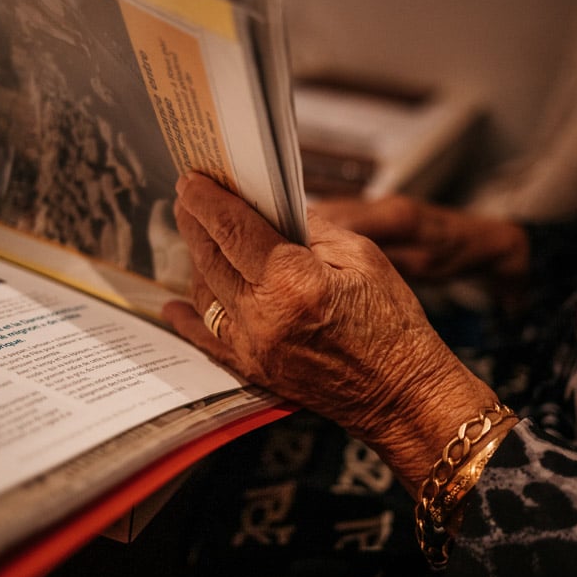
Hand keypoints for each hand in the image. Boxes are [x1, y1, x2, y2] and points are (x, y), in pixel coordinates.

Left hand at [163, 174, 504, 492]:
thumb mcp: (363, 256)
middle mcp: (261, 316)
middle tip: (187, 200)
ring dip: (195, 262)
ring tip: (197, 238)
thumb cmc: (392, 324)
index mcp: (292, 281)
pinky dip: (188, 319)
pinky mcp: (252, 370)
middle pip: (211, 258)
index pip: (234, 230)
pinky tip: (174, 305)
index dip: (208, 201)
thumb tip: (274, 210)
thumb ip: (312, 229)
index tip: (191, 181)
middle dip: (195, 224)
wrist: (401, 395)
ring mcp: (252, 347)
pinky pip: (206, 339)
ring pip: (204, 295)